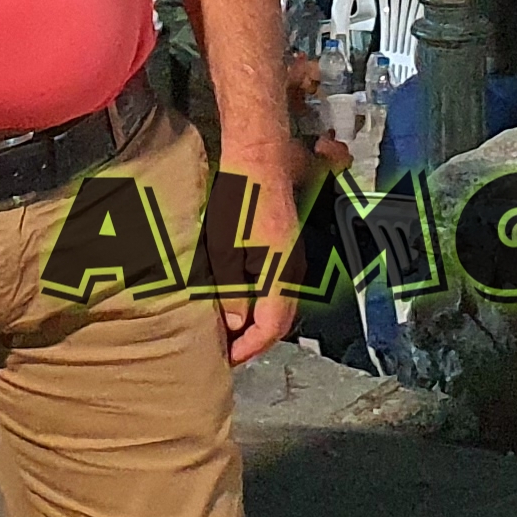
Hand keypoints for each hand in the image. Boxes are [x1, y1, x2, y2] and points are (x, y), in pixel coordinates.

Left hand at [211, 137, 302, 364]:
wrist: (259, 160)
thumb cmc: (240, 199)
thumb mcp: (224, 248)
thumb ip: (230, 290)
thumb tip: (232, 324)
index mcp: (280, 273)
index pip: (271, 328)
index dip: (249, 348)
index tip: (227, 357)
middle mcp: (292, 270)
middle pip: (280, 321)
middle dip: (254, 340)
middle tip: (227, 350)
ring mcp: (291, 259)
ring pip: (279, 305)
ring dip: (257, 322)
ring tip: (228, 330)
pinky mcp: (284, 249)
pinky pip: (276, 287)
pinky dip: (259, 303)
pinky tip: (237, 299)